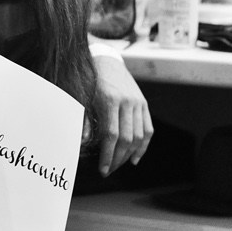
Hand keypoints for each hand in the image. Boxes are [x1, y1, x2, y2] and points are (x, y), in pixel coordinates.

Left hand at [91, 55, 152, 176]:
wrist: (107, 60)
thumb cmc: (90, 81)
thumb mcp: (83, 97)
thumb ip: (85, 120)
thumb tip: (84, 142)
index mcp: (109, 100)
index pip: (111, 135)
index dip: (108, 155)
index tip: (103, 169)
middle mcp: (127, 102)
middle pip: (126, 138)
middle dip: (117, 158)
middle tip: (109, 170)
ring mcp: (138, 103)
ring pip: (139, 136)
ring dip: (129, 154)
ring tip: (119, 165)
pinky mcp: (144, 104)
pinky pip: (148, 129)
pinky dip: (143, 145)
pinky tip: (135, 158)